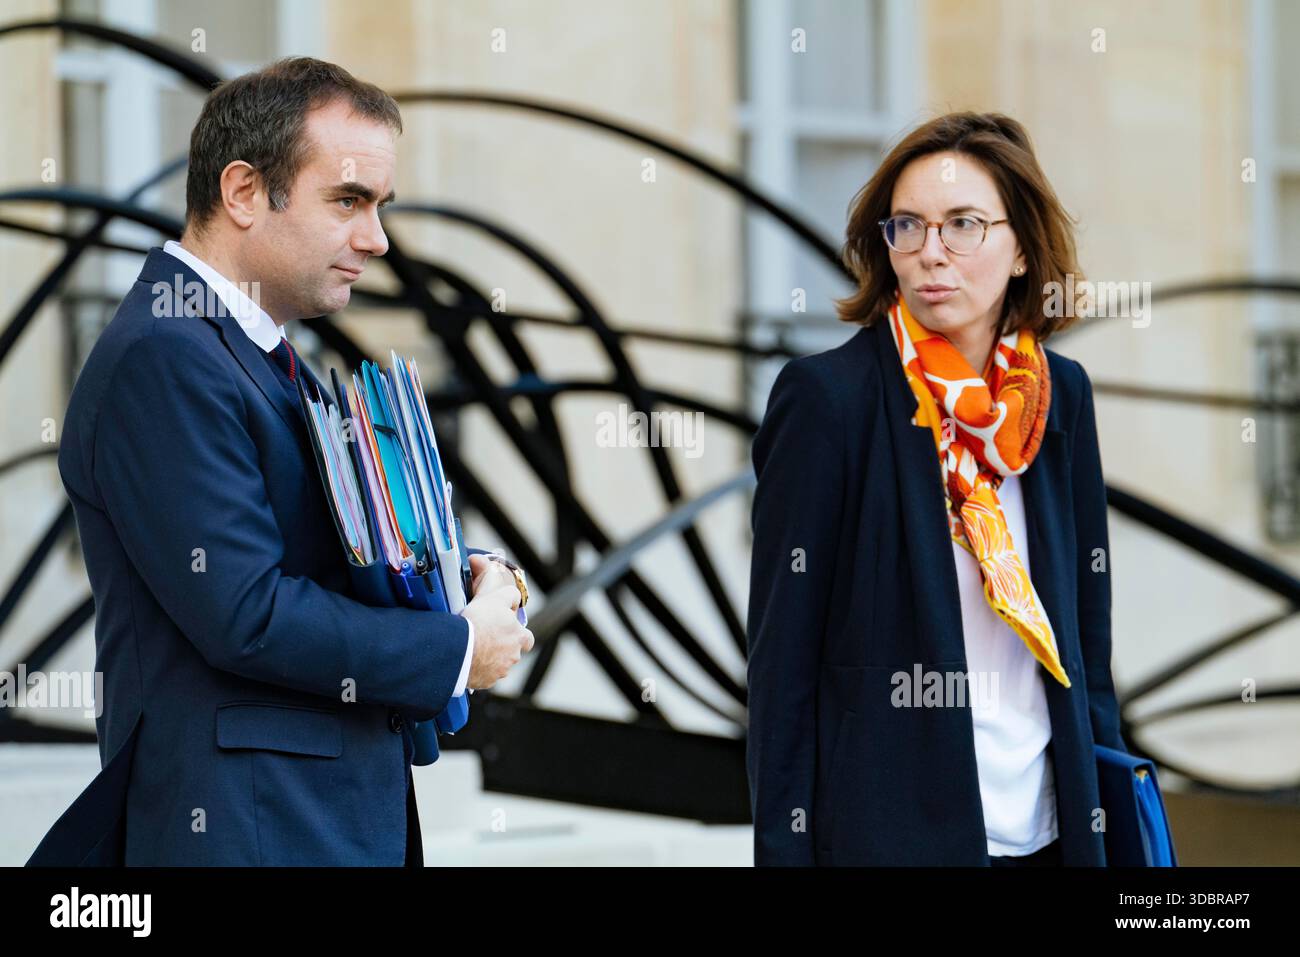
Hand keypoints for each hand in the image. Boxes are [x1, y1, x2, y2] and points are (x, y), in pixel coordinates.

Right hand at [463, 555, 533, 689]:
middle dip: (505, 647)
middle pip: (512, 652)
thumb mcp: (492, 597)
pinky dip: (478, 669)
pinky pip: (484, 675)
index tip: (502, 624)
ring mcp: (499, 670)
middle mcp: (513, 656)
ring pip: (499, 664)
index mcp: (519, 636)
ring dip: (490, 657)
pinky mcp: (486, 681)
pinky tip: (467, 661)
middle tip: (489, 639)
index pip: (526, 635)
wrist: (459, 649)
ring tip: (474, 648)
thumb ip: (503, 590)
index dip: (514, 629)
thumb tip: (498, 578)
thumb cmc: (477, 622)